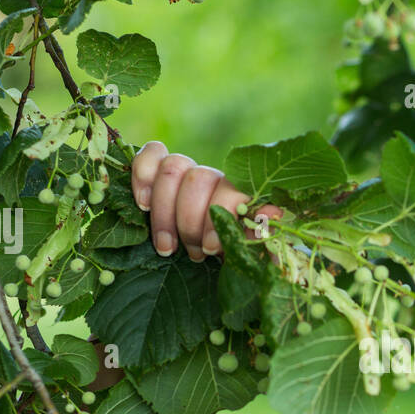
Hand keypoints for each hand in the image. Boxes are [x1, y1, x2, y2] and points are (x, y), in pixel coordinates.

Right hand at [129, 140, 281, 261]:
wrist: (211, 258)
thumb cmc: (230, 256)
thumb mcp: (248, 252)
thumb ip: (259, 234)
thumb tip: (272, 212)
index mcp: (239, 194)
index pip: (228, 191)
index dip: (215, 220)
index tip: (211, 250)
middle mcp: (213, 178)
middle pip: (197, 179)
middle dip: (190, 222)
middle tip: (194, 254)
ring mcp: (186, 172)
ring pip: (171, 168)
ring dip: (164, 213)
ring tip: (167, 248)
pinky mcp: (158, 171)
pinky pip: (150, 155)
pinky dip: (143, 177)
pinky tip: (144, 206)